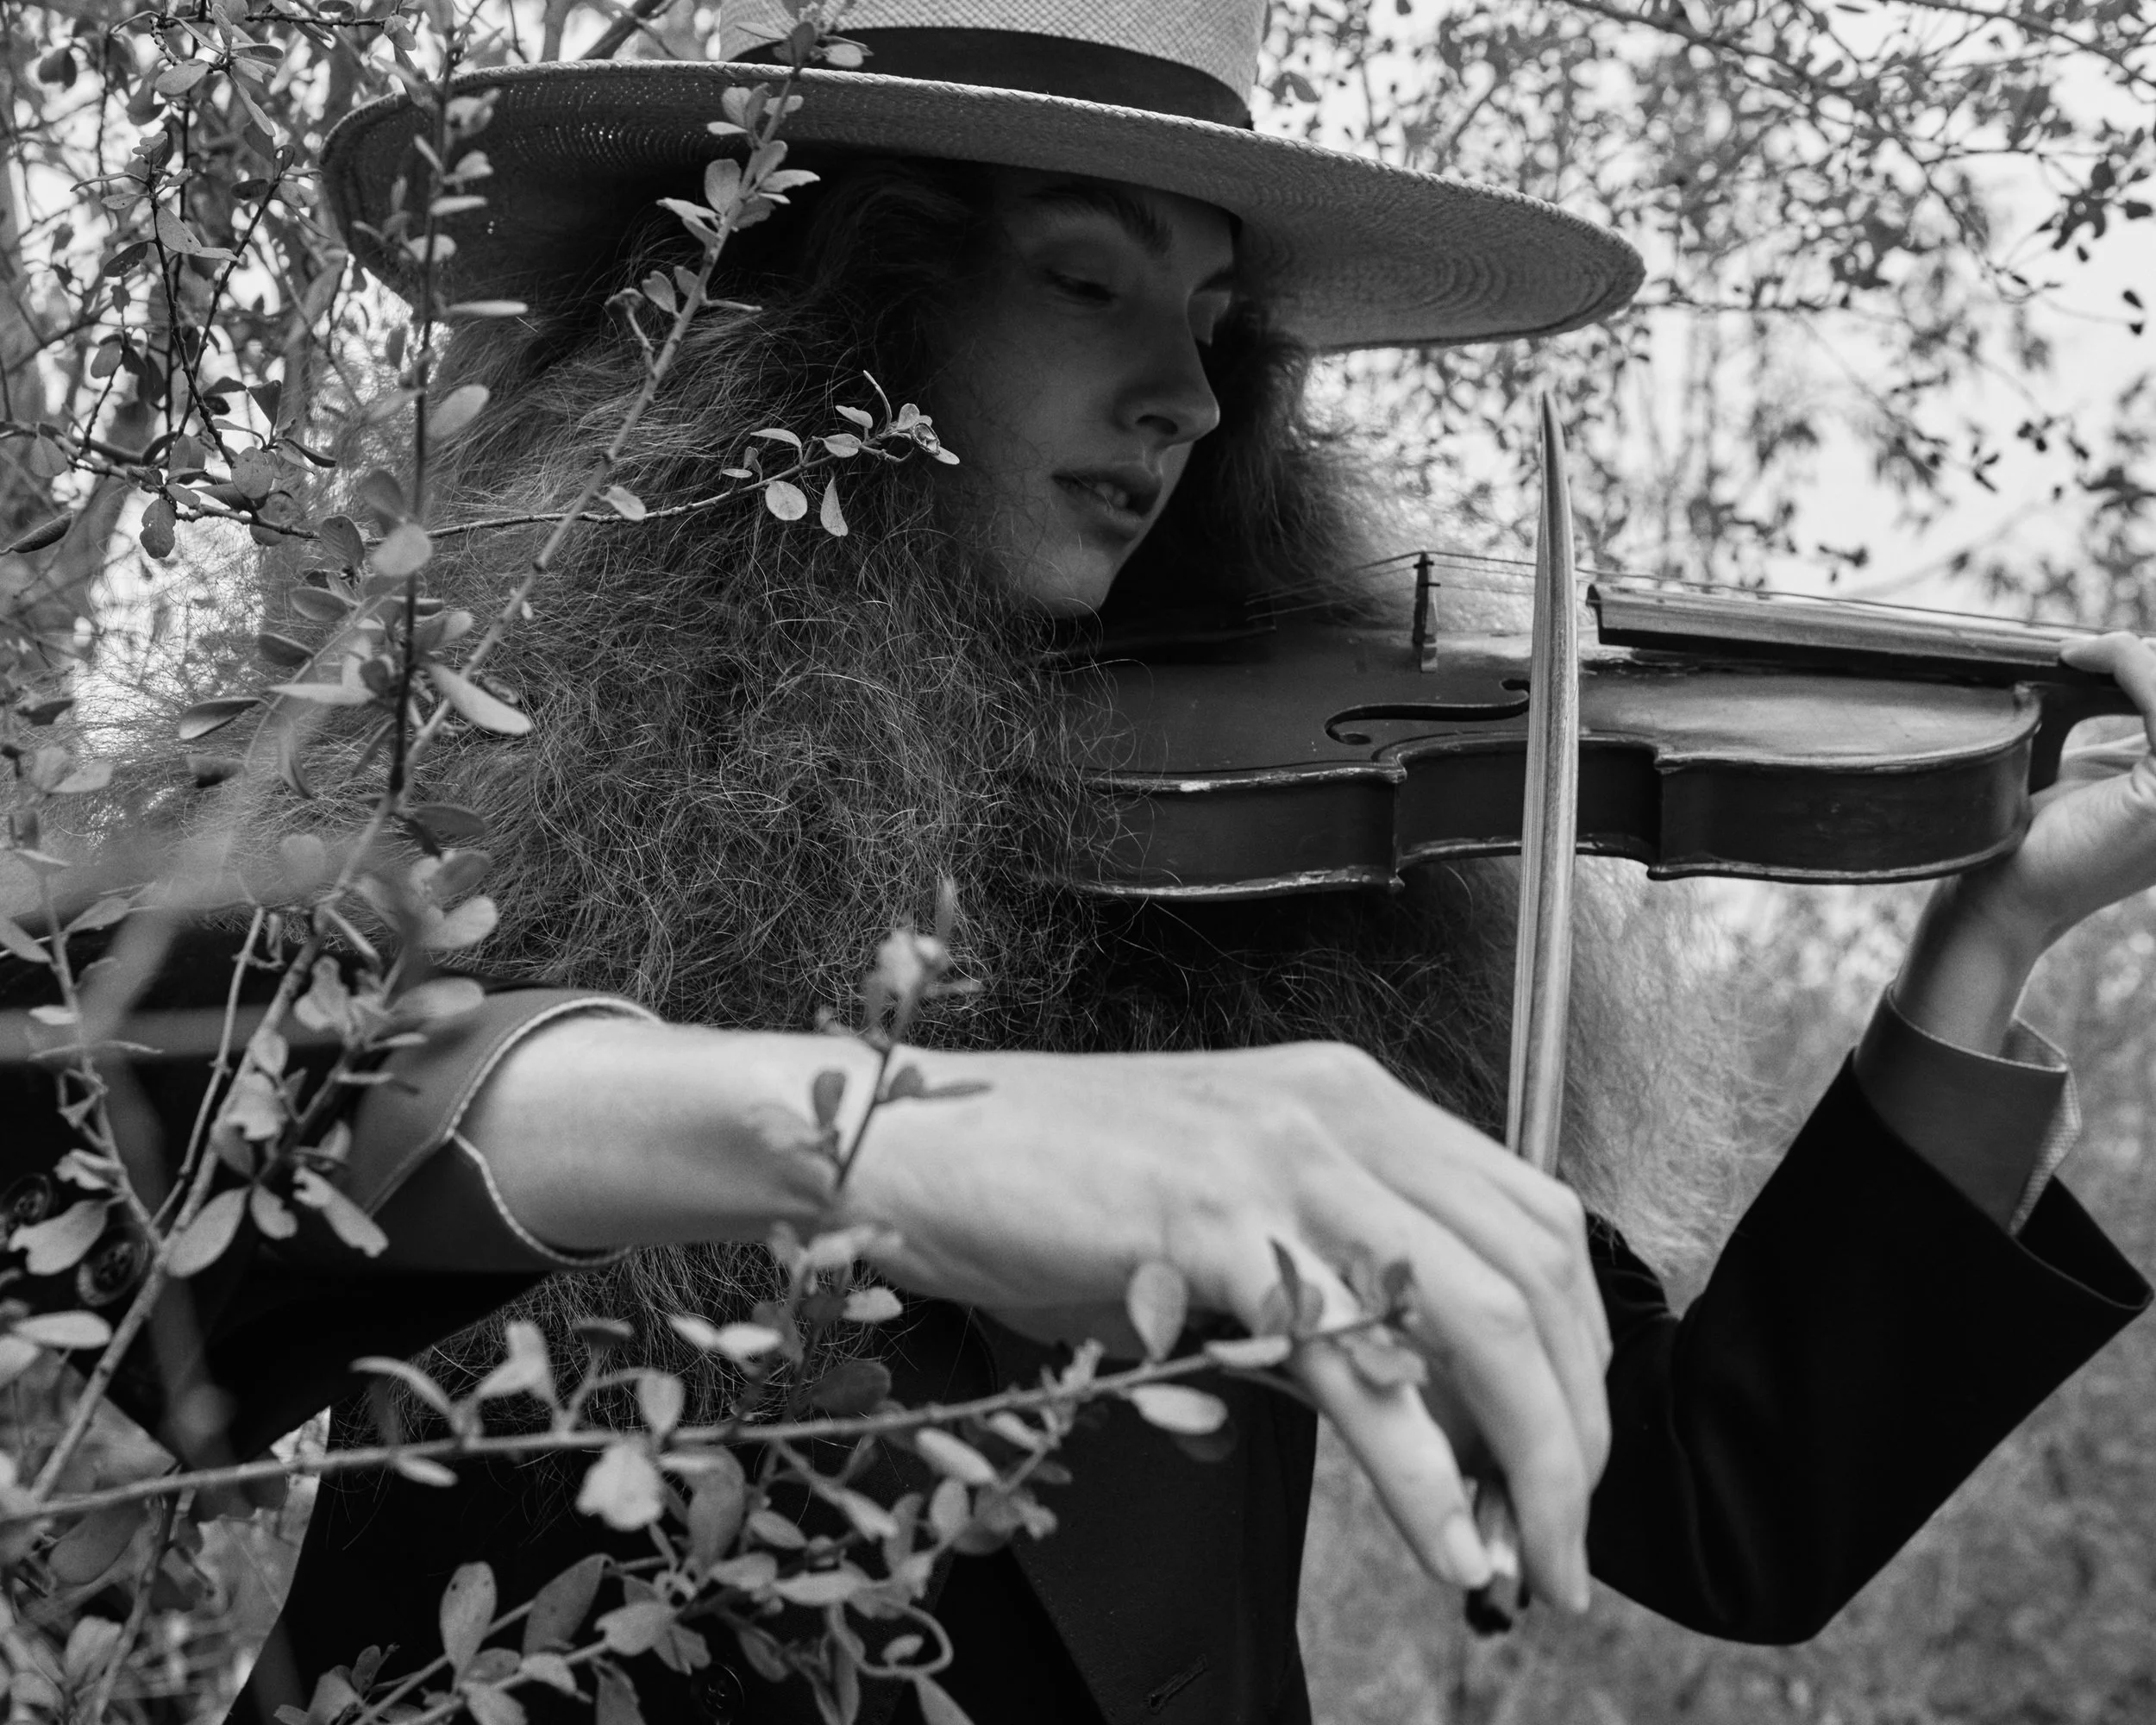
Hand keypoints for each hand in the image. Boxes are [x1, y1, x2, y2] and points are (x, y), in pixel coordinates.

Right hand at [834, 1039, 1609, 1611]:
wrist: (917, 1148)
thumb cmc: (1054, 1194)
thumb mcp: (1222, 1237)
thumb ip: (1327, 1312)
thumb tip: (1425, 1434)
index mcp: (1353, 1104)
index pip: (1534, 1221)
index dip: (1579, 1353)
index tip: (1569, 1460)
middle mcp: (1338, 1114)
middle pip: (1533, 1271)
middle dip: (1575, 1426)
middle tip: (1567, 1540)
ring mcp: (1279, 1159)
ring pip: (1475, 1313)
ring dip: (1531, 1459)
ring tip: (1532, 1563)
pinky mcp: (1212, 1223)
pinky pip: (1355, 1365)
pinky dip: (1420, 1473)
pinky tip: (1445, 1544)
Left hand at [1896, 631, 2155, 1049]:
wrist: (2001, 893)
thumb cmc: (2032, 838)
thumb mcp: (2095, 770)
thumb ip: (2135, 730)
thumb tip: (2134, 658)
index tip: (2099, 648)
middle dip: (2154, 657)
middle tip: (2096, 647)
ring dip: (2138, 657)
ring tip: (2082, 653)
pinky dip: (2127, 666)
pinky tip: (2081, 657)